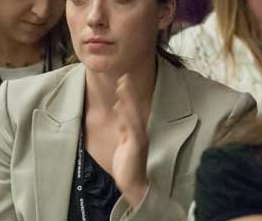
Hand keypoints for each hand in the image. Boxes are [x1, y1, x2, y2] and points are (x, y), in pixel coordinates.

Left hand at [111, 73, 149, 208]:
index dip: (128, 95)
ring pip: (133, 114)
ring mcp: (139, 137)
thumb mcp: (125, 143)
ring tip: (122, 85)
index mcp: (137, 130)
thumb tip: (120, 114)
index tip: (123, 80)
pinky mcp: (137, 144)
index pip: (132, 109)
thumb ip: (124, 128)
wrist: (135, 184)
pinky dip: (126, 115)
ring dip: (128, 99)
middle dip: (129, 92)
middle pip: (134, 108)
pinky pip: (132, 127)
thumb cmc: (129, 166)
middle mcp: (140, 131)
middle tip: (123, 76)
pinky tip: (121, 106)